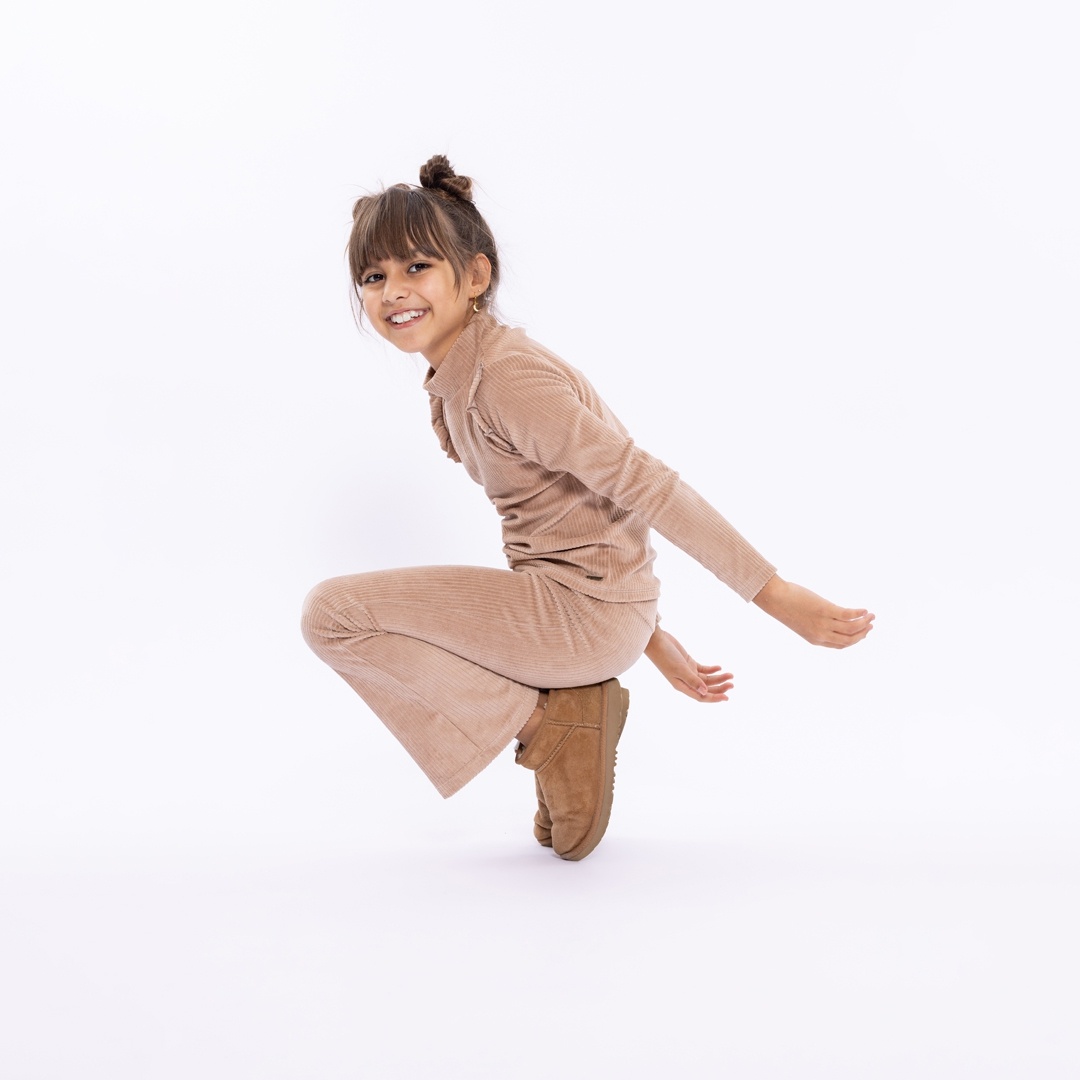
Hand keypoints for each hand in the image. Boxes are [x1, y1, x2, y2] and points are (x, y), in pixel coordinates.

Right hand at [644, 627, 733, 701]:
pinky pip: (703, 669)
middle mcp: (686, 681)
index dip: (714, 698)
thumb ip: (693, 680)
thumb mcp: (680, 669)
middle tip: (732, 684)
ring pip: (706, 679)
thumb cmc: (665, 656)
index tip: (726, 697)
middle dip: (719, 687)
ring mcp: (688, 672)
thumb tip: (705, 693)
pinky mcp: (689, 663)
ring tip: (730, 675)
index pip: (701, 696)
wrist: (656, 641)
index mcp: (682, 686)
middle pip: (706, 688)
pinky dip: (711, 669)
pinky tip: (719, 667)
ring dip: (718, 677)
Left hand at [753, 574, 874, 647]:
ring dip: (864, 623)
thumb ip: (814, 624)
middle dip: (863, 634)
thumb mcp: (801, 621)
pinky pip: (847, 614)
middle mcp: (821, 634)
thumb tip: (826, 616)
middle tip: (871, 625)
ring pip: (851, 628)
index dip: (853, 641)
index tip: (862, 633)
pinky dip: (858, 613)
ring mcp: (823, 623)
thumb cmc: (786, 607)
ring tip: (871, 615)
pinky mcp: (825, 610)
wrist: (775, 599)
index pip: (840, 645)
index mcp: (815, 640)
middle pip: (849, 640)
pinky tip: (864, 609)